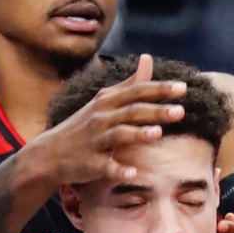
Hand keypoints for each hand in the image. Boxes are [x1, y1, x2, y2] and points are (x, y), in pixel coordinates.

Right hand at [27, 54, 186, 186]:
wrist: (50, 154)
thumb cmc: (84, 126)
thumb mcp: (104, 101)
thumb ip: (130, 83)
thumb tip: (148, 59)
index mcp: (107, 102)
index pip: (137, 91)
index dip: (159, 89)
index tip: (183, 87)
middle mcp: (101, 118)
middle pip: (132, 112)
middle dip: (156, 111)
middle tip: (181, 111)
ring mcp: (95, 141)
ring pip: (118, 135)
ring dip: (137, 134)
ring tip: (158, 133)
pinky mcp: (90, 163)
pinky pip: (106, 166)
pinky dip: (118, 169)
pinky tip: (133, 174)